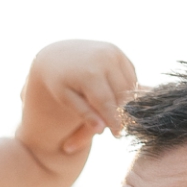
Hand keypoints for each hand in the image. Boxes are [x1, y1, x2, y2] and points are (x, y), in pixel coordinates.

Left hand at [23, 39, 135, 155]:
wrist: (57, 54)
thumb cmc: (58, 81)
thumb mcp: (65, 98)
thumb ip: (84, 113)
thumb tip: (101, 130)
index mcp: (90, 73)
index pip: (107, 103)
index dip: (113, 121)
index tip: (117, 134)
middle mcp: (105, 59)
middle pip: (121, 95)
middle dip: (120, 111)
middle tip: (115, 123)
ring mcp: (113, 53)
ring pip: (128, 86)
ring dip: (124, 100)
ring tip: (113, 109)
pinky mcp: (118, 51)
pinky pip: (129, 75)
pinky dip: (126, 87)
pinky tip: (115, 94)